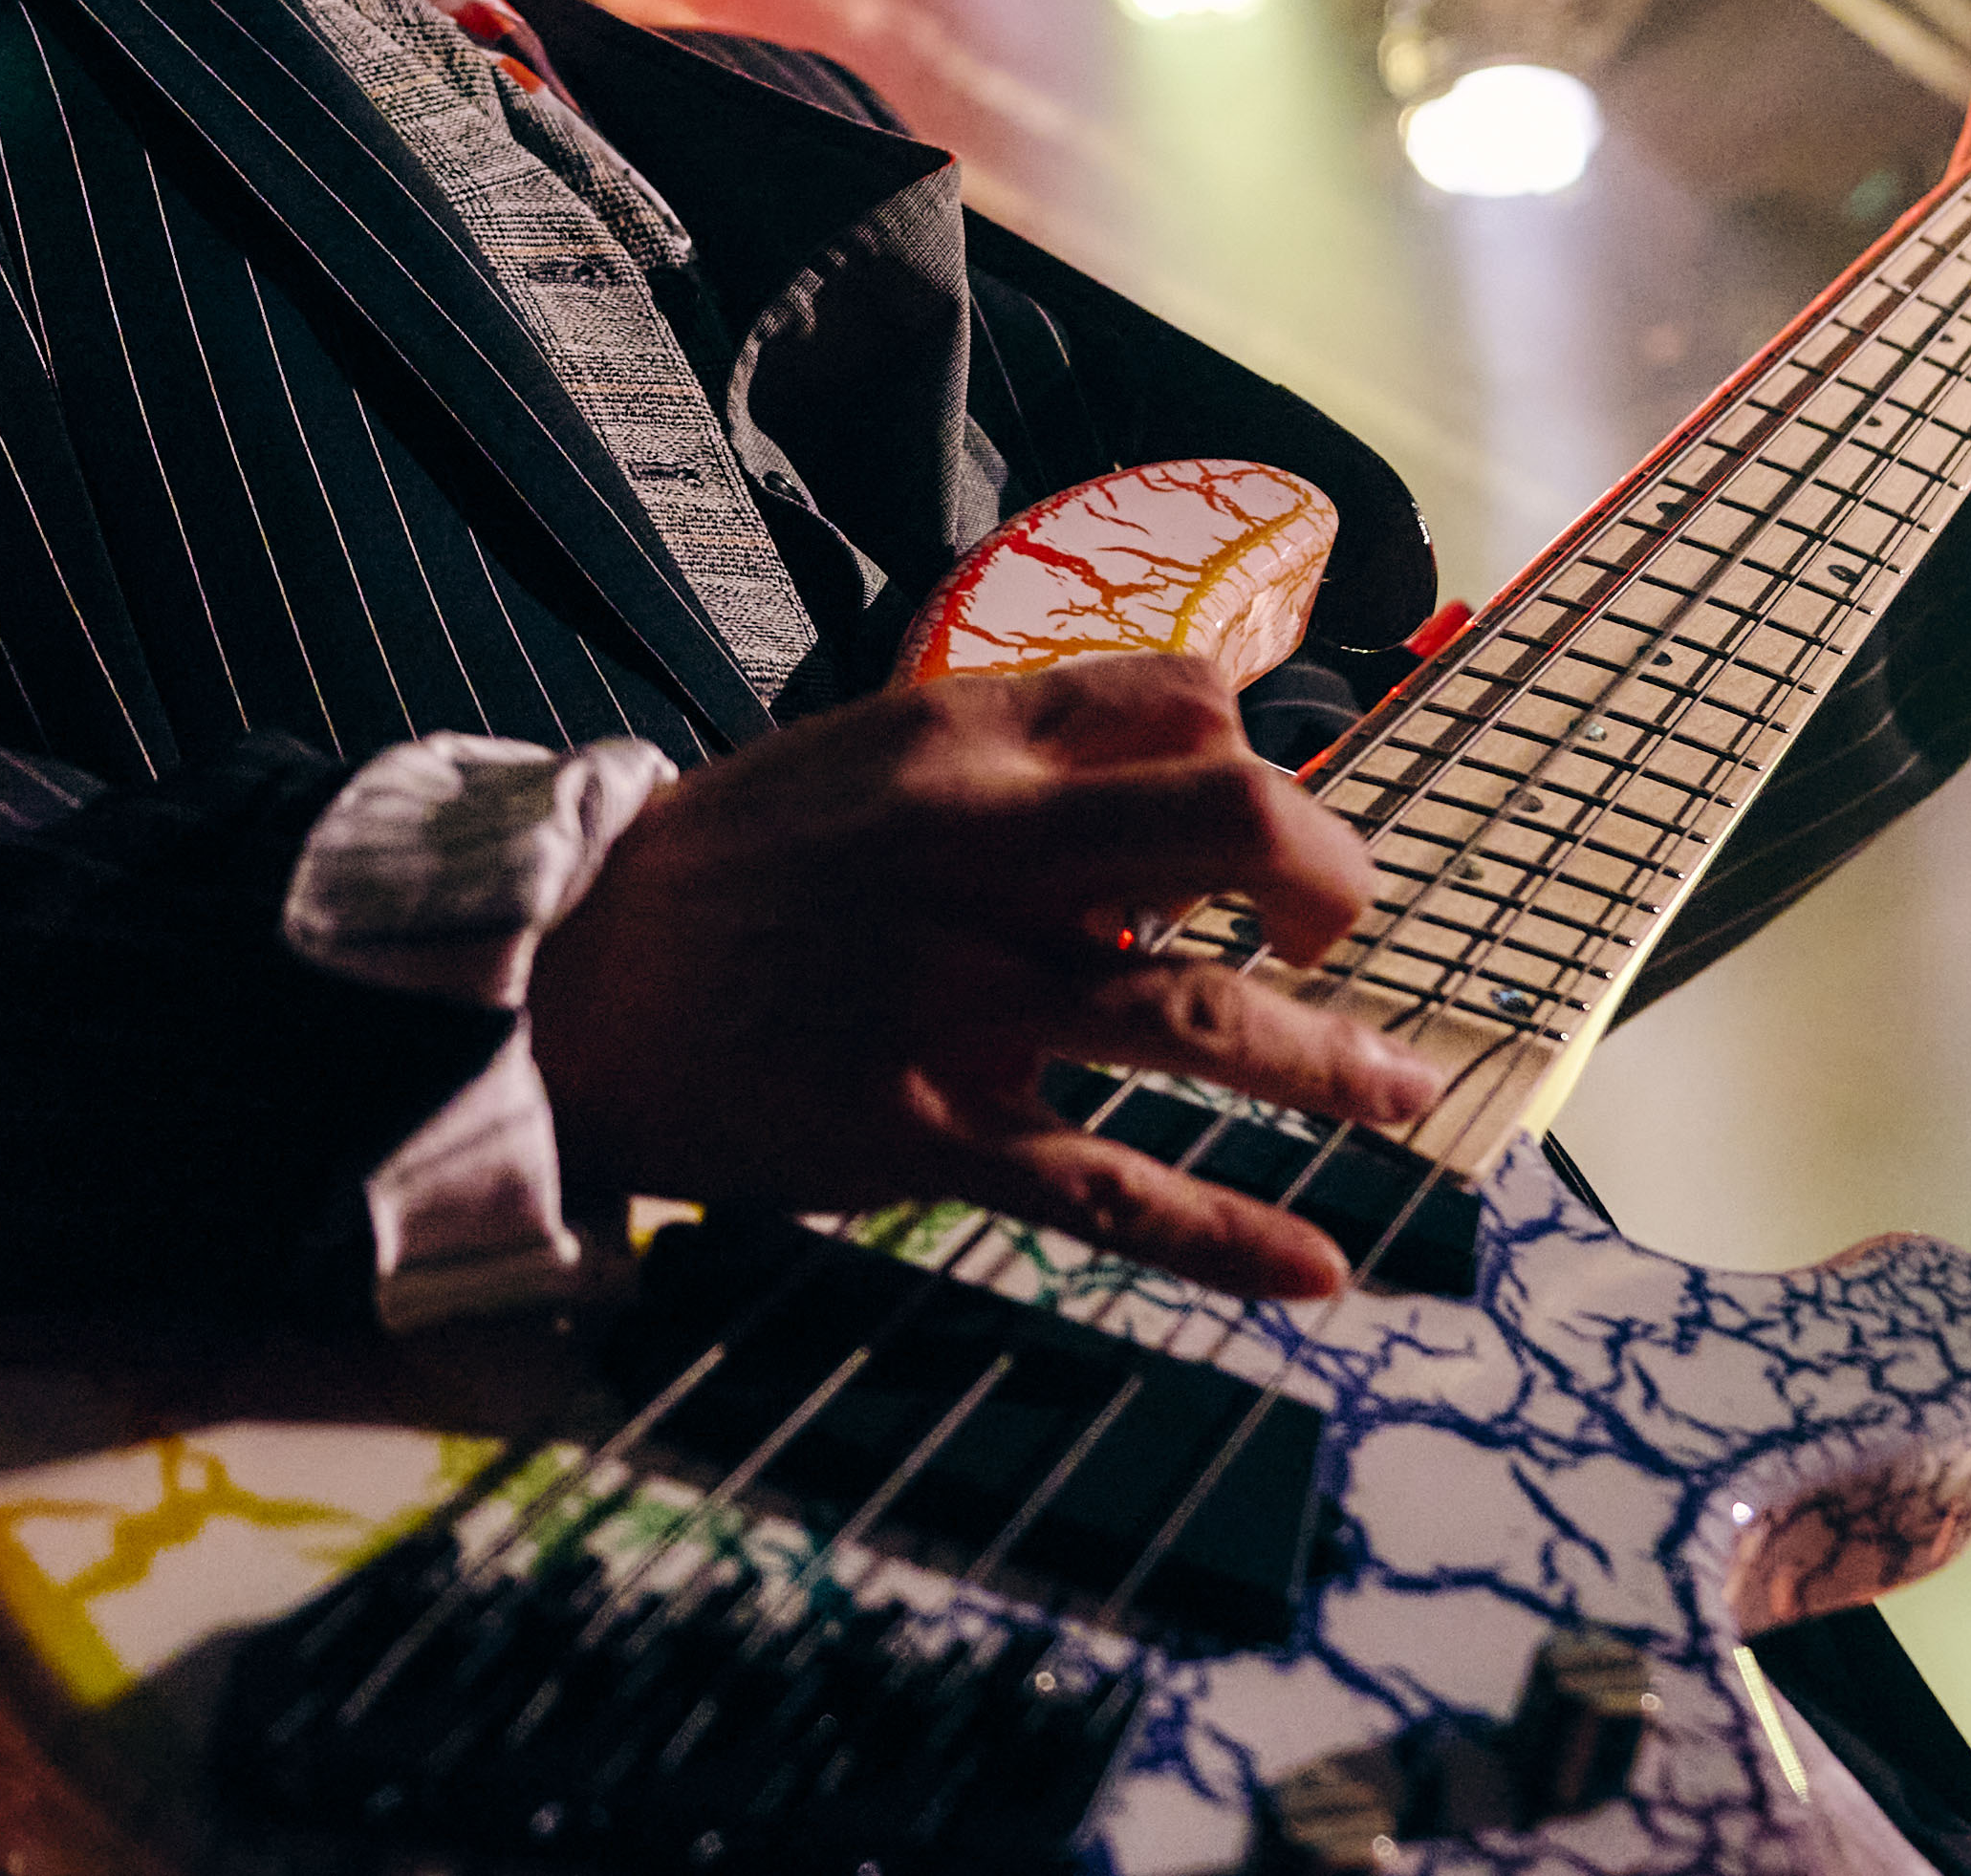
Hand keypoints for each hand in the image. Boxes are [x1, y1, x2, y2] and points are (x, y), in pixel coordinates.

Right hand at [523, 654, 1442, 1301]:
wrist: (567, 987)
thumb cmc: (734, 869)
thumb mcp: (867, 753)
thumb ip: (1015, 747)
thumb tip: (1184, 754)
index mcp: (964, 742)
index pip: (1183, 702)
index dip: (1259, 759)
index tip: (1266, 832)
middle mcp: (980, 855)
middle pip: (1230, 824)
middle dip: (1333, 879)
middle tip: (1343, 931)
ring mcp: (960, 999)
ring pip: (1196, 1024)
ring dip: (1330, 1064)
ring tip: (1403, 1094)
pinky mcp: (929, 1130)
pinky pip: (1110, 1190)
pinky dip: (1228, 1237)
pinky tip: (1318, 1267)